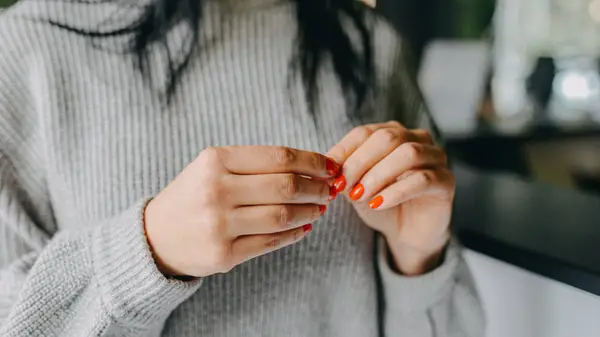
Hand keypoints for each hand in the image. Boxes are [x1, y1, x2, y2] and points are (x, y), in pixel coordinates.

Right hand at [144, 146, 338, 277]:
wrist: (154, 237)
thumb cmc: (193, 195)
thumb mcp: (212, 167)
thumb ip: (255, 165)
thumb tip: (312, 170)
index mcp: (214, 161)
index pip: (278, 157)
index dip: (311, 162)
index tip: (329, 166)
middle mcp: (216, 190)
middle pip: (285, 186)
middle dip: (316, 187)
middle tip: (330, 189)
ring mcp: (219, 225)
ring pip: (282, 216)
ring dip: (310, 211)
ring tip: (320, 207)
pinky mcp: (223, 255)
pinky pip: (271, 242)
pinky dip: (294, 234)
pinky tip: (304, 226)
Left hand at [327, 121, 453, 275]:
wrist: (405, 233)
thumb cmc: (380, 203)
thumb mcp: (356, 186)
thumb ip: (345, 174)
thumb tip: (328, 166)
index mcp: (392, 133)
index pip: (364, 132)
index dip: (344, 151)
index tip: (328, 173)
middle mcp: (416, 139)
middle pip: (387, 138)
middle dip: (360, 162)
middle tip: (343, 186)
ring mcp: (435, 157)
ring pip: (408, 154)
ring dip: (378, 175)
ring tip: (359, 196)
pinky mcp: (445, 181)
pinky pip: (422, 179)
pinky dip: (396, 191)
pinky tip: (378, 204)